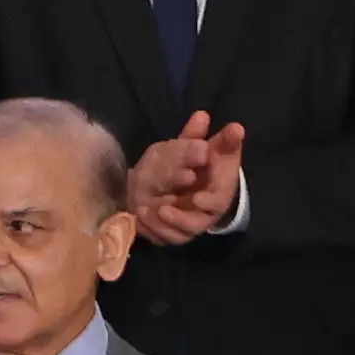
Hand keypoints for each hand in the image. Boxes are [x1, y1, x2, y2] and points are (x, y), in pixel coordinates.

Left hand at [124, 111, 243, 244]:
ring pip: (177, 234)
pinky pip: (161, 238)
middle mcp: (203, 213)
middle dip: (180, 219)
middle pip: (196, 224)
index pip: (217, 202)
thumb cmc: (200, 163)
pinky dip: (149, 231)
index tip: (198, 199)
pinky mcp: (170, 231)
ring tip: (143, 211)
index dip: (209, 202)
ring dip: (160, 226)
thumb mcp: (201, 147)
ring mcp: (186, 224)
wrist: (188, 179)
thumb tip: (202, 115)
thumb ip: (200, 135)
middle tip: (162, 209)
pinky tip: (136, 219)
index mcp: (217, 191)